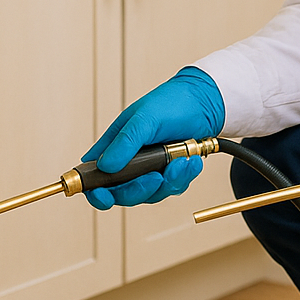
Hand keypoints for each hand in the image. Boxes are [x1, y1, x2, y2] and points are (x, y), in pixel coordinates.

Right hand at [82, 67, 225, 208]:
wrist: (204, 102)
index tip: (104, 197)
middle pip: (123, 194)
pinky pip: (172, 188)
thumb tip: (105, 167)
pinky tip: (190, 161)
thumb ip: (125, 142)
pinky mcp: (170, 173)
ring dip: (167, 182)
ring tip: (181, 161)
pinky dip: (183, 177)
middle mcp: (129, 162)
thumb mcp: (144, 118)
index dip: (95, 192)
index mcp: (114, 147)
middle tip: (155, 177)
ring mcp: (150, 169)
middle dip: (139, 190)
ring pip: (151, 194)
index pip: (94, 177)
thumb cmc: (170, 103)